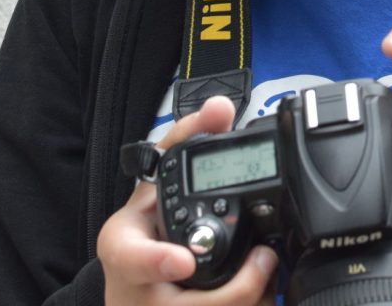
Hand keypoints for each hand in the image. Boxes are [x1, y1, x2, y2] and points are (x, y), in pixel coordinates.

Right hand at [96, 95, 278, 304]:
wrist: (134, 295)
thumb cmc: (145, 236)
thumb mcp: (155, 185)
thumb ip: (184, 140)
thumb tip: (220, 105)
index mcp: (123, 249)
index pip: (130, 257)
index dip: (157, 261)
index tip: (182, 261)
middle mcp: (137, 292)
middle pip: (191, 303)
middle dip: (239, 286)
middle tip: (265, 258)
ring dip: (253, 297)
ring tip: (268, 271)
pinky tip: (263, 292)